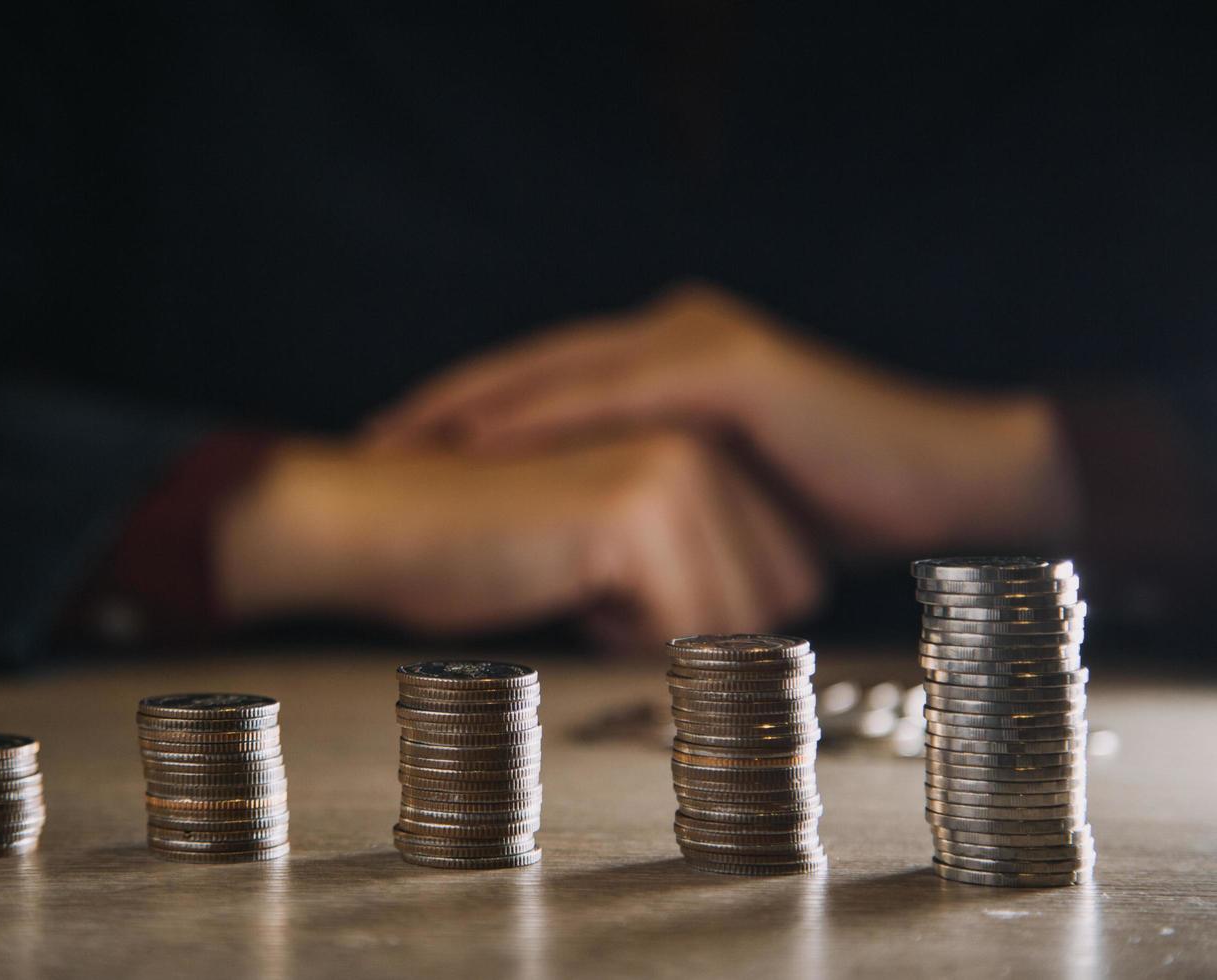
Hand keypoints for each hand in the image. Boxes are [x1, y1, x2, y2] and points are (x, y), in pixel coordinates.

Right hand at [213, 432, 823, 648]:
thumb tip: (773, 634)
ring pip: (737, 619)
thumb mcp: (627, 551)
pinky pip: (681, 629)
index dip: (711, 614)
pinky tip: (562, 583)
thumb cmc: (488, 549)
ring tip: (579, 575)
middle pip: (781, 598)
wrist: (386, 528)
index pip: (793, 574)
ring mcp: (676, 465)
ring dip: (654, 630)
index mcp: (706, 440)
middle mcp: (705, 440)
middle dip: (694, 623)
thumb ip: (705, 560)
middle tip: (601, 579)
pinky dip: (619, 635)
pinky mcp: (638, 506)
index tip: (627, 578)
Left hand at [368, 283, 1079, 552]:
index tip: (395, 456)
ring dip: (472, 408)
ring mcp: (701, 344)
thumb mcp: (722, 517)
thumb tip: (596, 593)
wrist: (944, 488)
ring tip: (400, 442)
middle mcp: (675, 339)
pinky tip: (479, 441)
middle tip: (368, 443)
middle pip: (532, 371)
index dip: (467, 419)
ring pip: (558, 373)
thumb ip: (658, 522)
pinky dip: (540, 417)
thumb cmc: (832, 514)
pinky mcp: (729, 367)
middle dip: (445, 408)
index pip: (547, 389)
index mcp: (669, 368)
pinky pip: (613, 393)